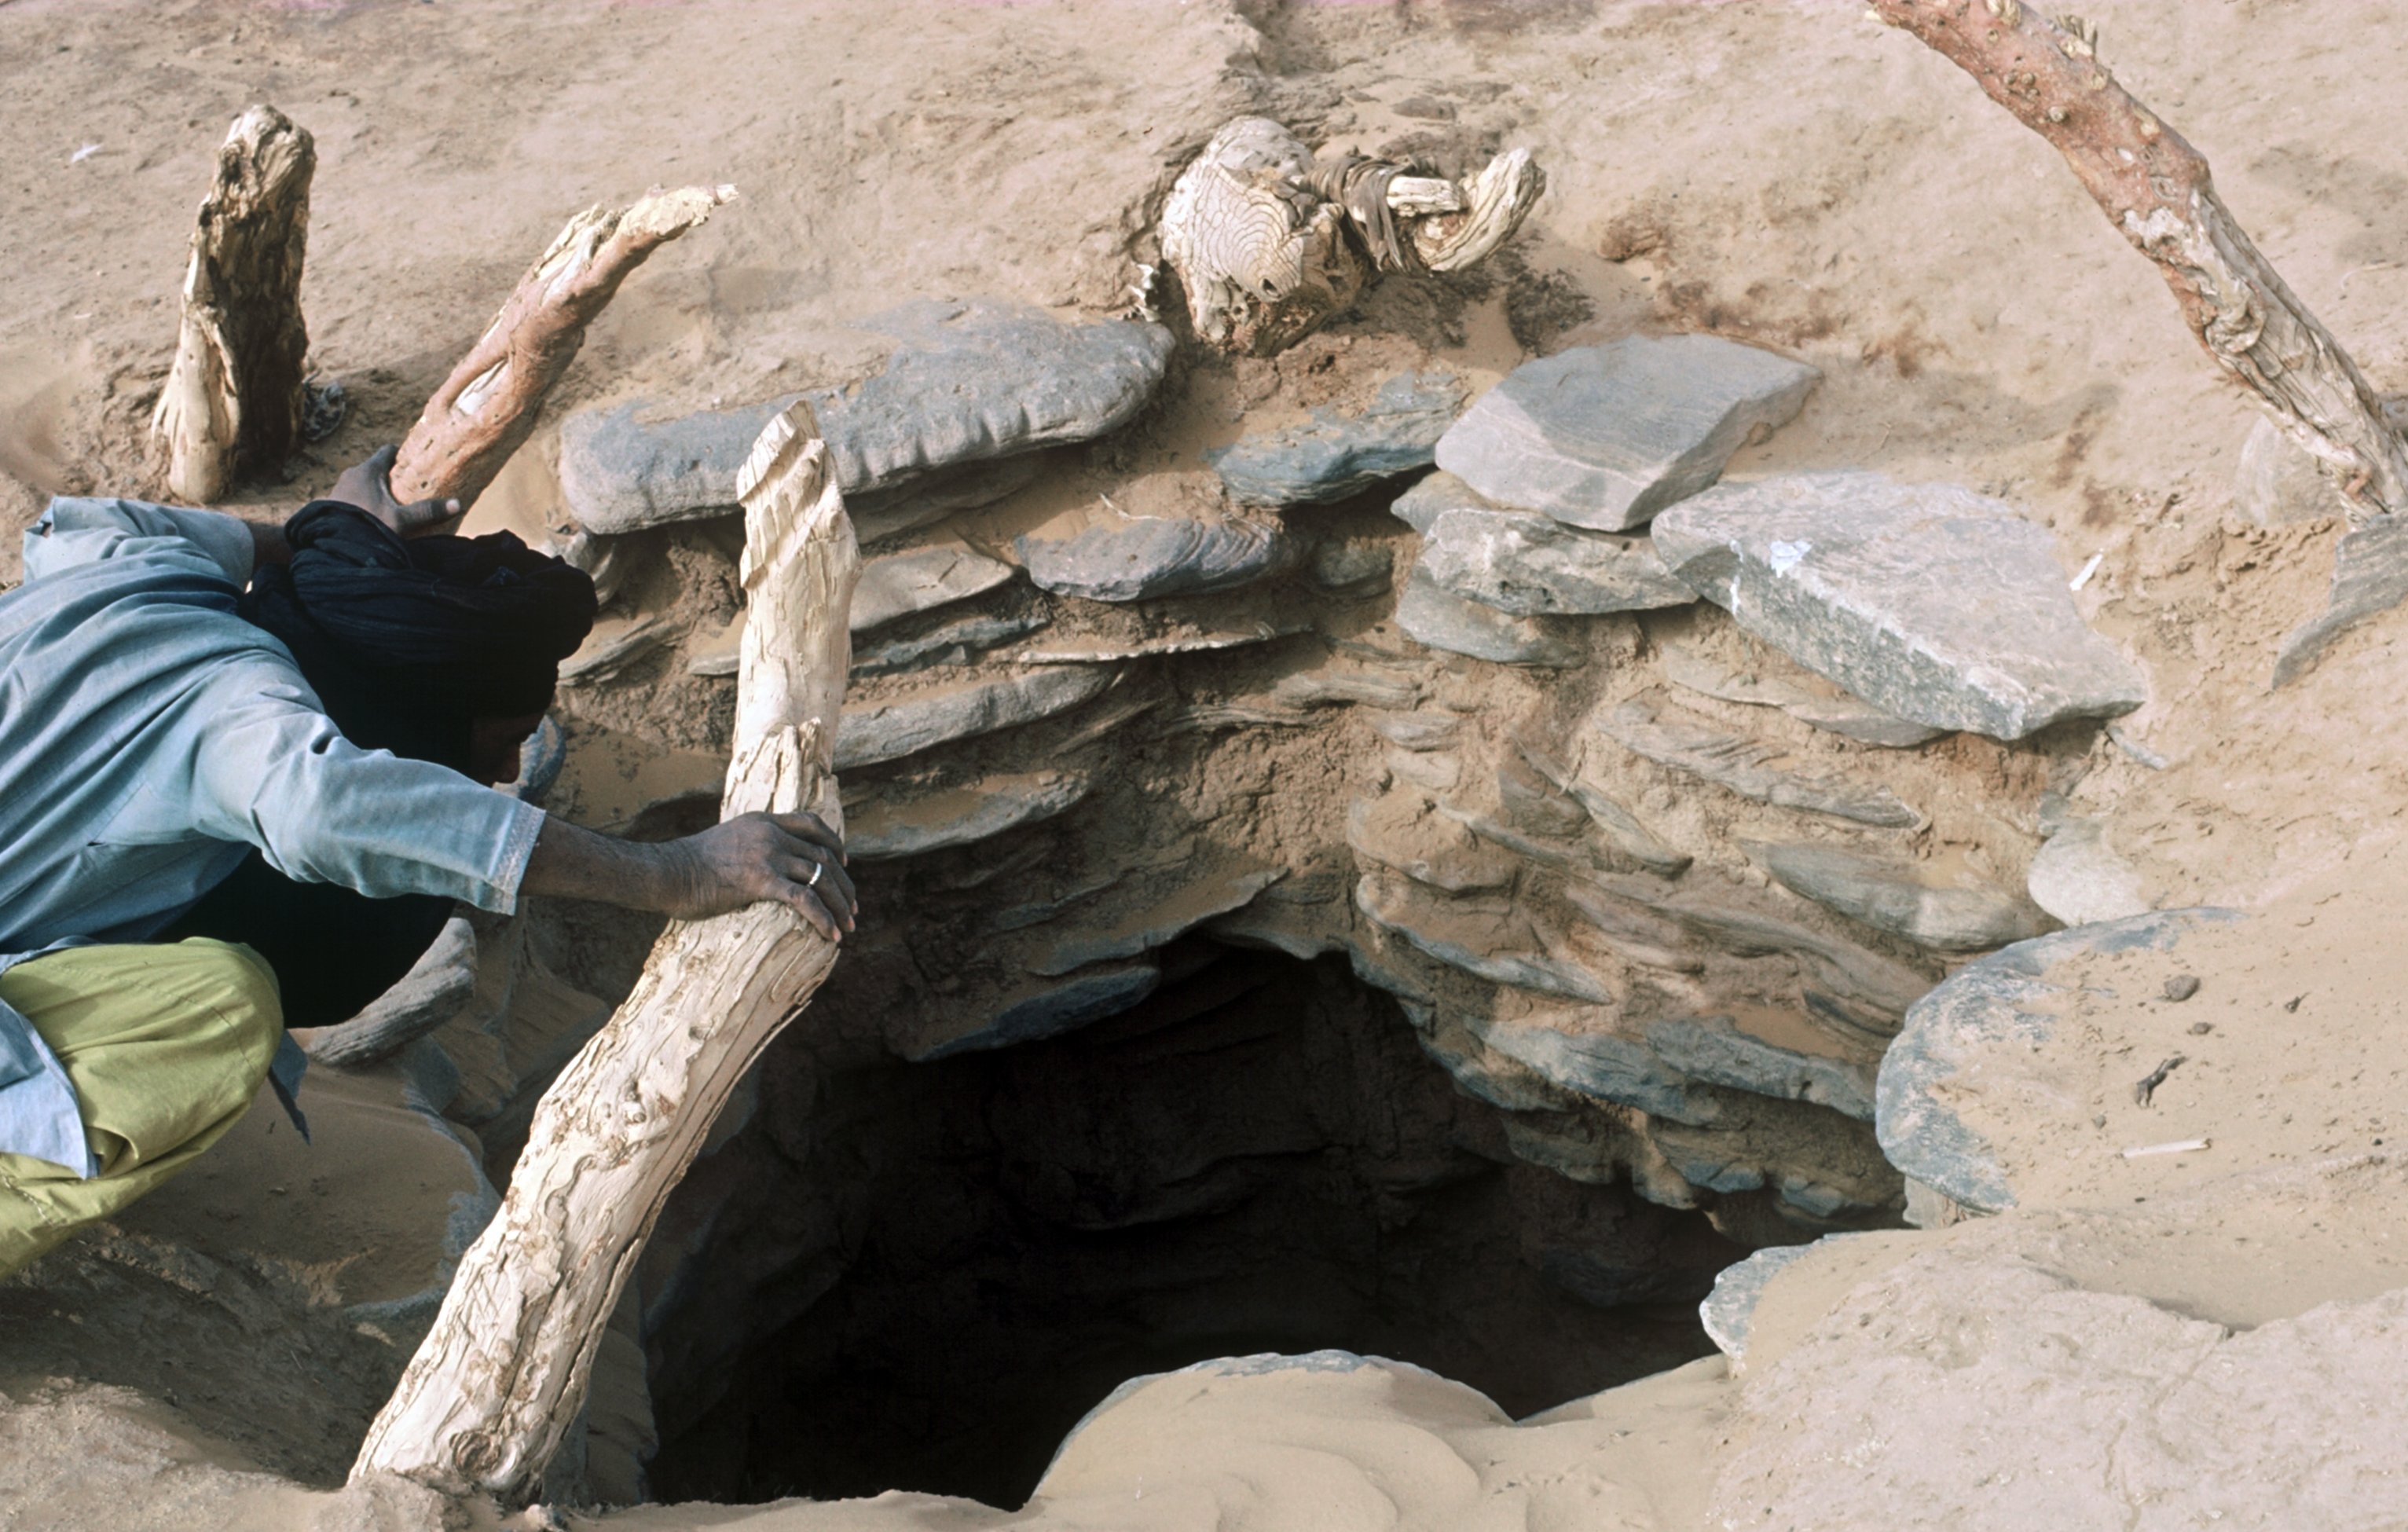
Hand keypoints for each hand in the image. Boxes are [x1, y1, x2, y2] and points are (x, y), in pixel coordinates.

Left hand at [331, 444, 461, 537]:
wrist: (331, 544)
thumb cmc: (367, 526)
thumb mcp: (401, 521)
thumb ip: (427, 512)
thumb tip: (457, 504)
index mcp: (369, 470)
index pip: (388, 451)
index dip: (402, 456)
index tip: (414, 464)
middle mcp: (352, 474)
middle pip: (376, 468)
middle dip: (391, 477)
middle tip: (408, 490)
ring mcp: (340, 488)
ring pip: (363, 482)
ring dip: (375, 491)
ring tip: (390, 506)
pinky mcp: (332, 502)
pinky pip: (352, 495)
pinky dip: (363, 501)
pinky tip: (371, 517)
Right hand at [667, 811, 856, 938]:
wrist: (667, 872)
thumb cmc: (688, 865)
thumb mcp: (726, 841)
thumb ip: (750, 845)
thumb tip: (763, 864)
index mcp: (763, 821)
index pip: (812, 823)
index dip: (834, 843)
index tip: (844, 862)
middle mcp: (770, 834)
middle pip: (823, 855)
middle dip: (844, 883)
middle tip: (853, 907)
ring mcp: (767, 855)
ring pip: (821, 877)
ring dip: (840, 904)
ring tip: (849, 926)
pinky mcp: (760, 880)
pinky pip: (805, 900)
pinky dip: (824, 918)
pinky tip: (832, 935)